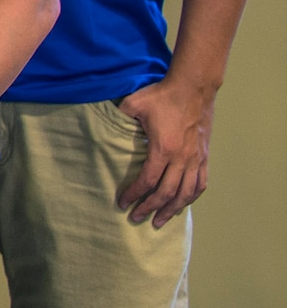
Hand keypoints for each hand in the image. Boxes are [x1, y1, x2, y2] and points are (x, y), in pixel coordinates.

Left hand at [116, 78, 214, 226]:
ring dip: (173, 209)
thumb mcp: (133, 105)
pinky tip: (183, 203)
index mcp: (163, 149)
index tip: (122, 203)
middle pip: (166, 193)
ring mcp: (196, 158)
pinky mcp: (204, 155)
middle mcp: (182, 158)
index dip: (134, 194)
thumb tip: (102, 127)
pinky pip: (201, 183)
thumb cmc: (161, 95)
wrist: (193, 87)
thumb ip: (118, 118)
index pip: (147, 180)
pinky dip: (191, 196)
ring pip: (186, 193)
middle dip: (150, 208)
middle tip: (137, 218)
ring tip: (160, 220)